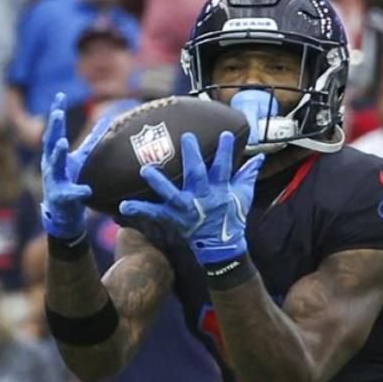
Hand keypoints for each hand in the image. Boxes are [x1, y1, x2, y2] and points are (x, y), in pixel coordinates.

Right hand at [39, 93, 109, 243]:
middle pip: (50, 142)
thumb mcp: (80, 159)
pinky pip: (70, 194)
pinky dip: (77, 192)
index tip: (60, 95)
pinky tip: (85, 190)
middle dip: (54, 127)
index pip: (55, 129)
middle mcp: (51, 165)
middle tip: (59, 113)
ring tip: (63, 142)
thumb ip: (91, 141)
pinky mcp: (61, 199)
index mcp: (55, 154)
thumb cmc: (70, 182)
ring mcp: (54, 181)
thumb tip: (105, 120)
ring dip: (58, 153)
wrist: (63, 213)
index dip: (56, 113)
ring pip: (54, 165)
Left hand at [120, 131, 265, 267]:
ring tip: (145, 170)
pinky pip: (154, 214)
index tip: (224, 134)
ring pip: (171, 194)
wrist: (221, 247)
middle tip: (186, 137)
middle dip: (193, 156)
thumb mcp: (243, 196)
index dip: (225, 151)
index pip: (224, 167)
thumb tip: (259, 157)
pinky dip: (139, 210)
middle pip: (197, 174)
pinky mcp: (173, 219)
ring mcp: (186, 209)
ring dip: (159, 182)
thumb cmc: (232, 218)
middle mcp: (202, 198)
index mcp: (220, 190)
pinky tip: (122, 205)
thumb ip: (248, 175)